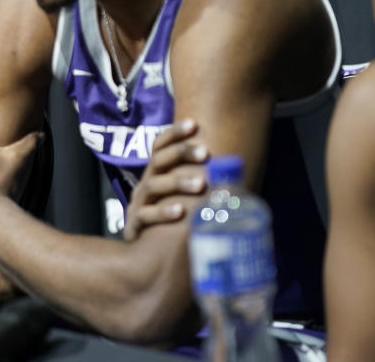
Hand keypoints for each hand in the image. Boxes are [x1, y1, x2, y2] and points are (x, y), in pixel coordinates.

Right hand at [123, 118, 208, 240]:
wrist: (145, 250)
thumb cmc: (174, 215)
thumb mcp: (185, 194)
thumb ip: (201, 178)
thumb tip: (239, 164)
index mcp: (157, 172)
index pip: (161, 145)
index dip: (174, 132)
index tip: (194, 124)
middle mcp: (146, 183)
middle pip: (159, 160)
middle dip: (181, 153)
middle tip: (205, 153)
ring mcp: (139, 203)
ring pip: (153, 186)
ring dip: (177, 183)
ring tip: (200, 185)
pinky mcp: (135, 225)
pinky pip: (146, 216)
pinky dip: (162, 212)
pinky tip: (180, 212)